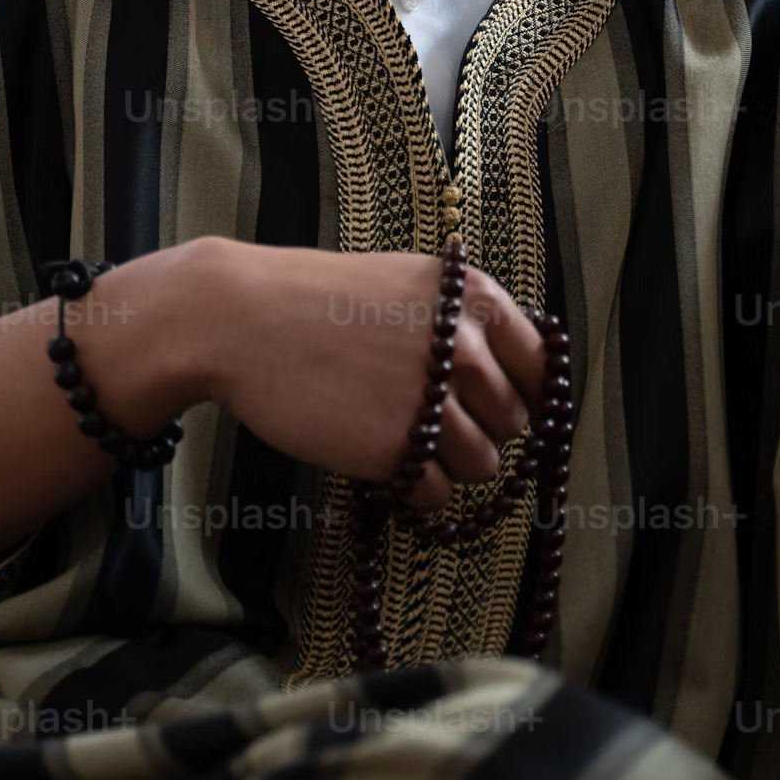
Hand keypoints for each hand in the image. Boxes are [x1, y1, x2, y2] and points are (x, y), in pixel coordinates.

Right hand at [93, 239, 547, 508]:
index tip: (493, 401)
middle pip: (513, 422)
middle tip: (430, 419)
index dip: (520, 390)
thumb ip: (461, 322)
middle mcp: (463, 347)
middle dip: (479, 428)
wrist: (236, 320)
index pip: (543, 367)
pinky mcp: (392, 451)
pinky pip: (437, 494)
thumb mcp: (404, 285)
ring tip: (403, 440)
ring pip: (482, 465)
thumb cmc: (315, 302)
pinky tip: (381, 458)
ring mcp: (430, 401)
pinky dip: (415, 489)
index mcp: (473, 299)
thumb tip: (515, 375)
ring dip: (449, 463)